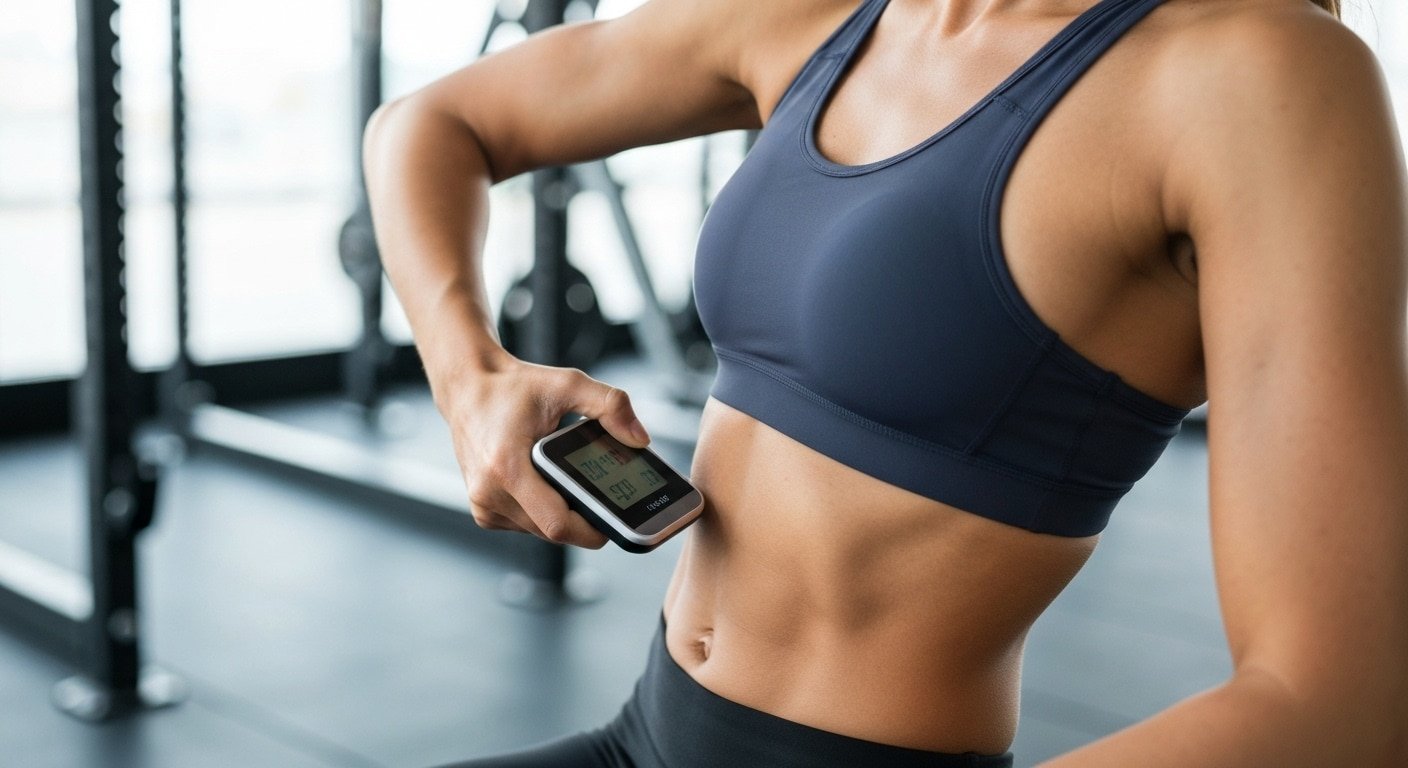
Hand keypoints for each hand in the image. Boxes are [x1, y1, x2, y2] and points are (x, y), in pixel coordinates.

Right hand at [437, 354, 650, 548]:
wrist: (469, 388)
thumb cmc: (512, 388)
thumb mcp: (568, 384)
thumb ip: (610, 405)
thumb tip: (640, 438)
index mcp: (507, 468)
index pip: (557, 523)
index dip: (592, 528)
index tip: (615, 518)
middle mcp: (489, 493)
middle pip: (554, 530)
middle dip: (583, 517)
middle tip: (601, 492)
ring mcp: (483, 505)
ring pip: (541, 530)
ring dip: (563, 514)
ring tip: (571, 481)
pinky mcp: (483, 511)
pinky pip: (527, 524)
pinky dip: (545, 511)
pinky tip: (548, 484)